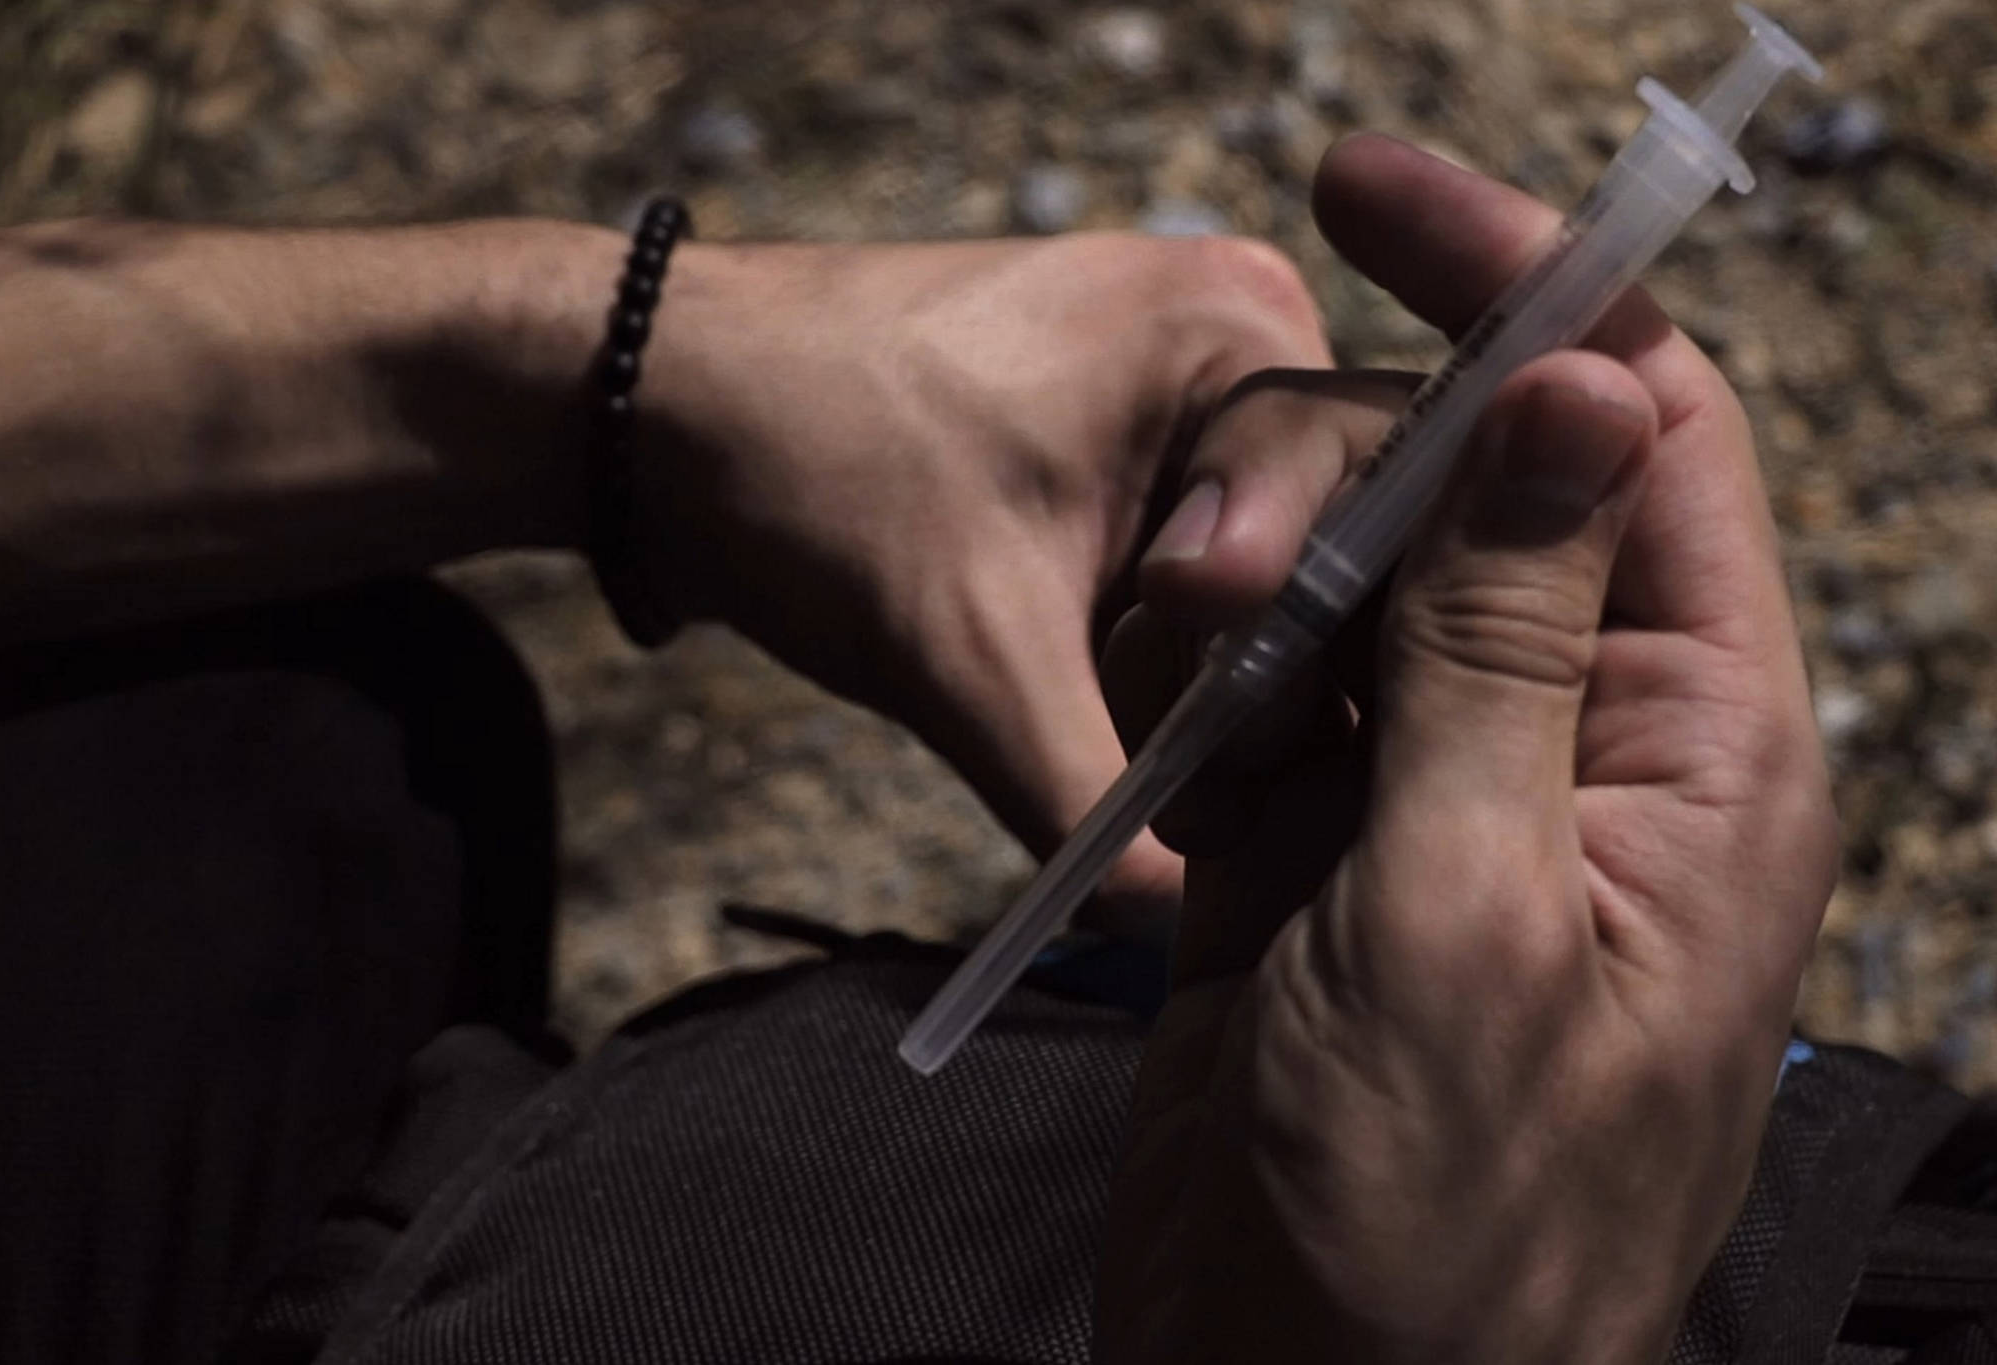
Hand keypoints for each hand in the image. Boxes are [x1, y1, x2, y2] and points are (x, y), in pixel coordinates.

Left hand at [632, 234, 1329, 926]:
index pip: (1385, 511)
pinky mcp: (1129, 439)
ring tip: (1171, 752)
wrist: (652, 407)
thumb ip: (1089, 803)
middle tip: (1212, 770)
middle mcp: (1240, 333)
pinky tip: (1135, 712)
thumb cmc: (805, 472)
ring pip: (1279, 564)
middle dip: (1279, 666)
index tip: (1235, 737)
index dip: (1318, 644)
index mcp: (1235, 327)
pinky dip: (1182, 646)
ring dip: (1227, 668)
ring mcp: (1183, 383)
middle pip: (1346, 543)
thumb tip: (1177, 935)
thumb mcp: (965, 652)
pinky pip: (1212, 558)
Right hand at [1092, 135, 1836, 1361]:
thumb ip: (1509, 644)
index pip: (1645, 439)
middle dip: (1339, 479)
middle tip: (1211, 561)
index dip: (1530, 296)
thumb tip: (1579, 391)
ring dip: (1255, 586)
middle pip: (1475, 498)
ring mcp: (1443, 798)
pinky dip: (1202, 677)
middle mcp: (1583, 750)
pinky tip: (1160, 704)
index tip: (1371, 193)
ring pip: (1354, 589)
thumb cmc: (1431, 1224)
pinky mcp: (1325, 851)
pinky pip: (1268, 694)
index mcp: (1695, 752)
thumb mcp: (1464, 916)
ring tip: (1180, 663)